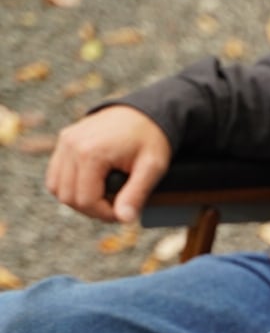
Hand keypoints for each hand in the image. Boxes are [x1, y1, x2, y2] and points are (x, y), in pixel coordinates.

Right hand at [46, 106, 171, 224]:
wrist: (143, 112)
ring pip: (57, 188)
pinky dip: (69, 186)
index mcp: (91, 153)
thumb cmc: (151, 139)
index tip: (123, 213)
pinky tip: (92, 186)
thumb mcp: (152, 168)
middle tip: (115, 207)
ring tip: (104, 197)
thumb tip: (124, 219)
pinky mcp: (64, 140)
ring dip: (79, 200)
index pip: (86, 201)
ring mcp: (65, 141)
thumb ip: (136, 194)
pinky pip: (55, 175)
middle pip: (69, 197)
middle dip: (92, 209)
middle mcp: (72, 145)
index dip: (105, 214)